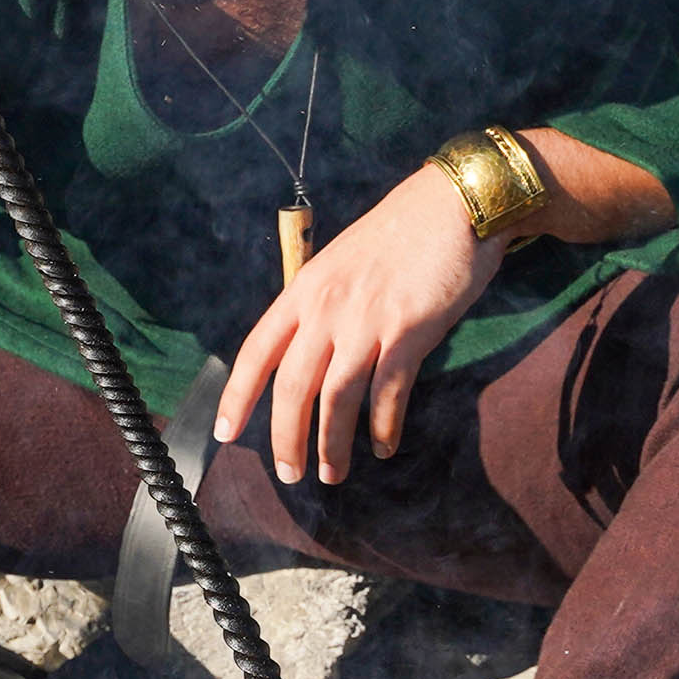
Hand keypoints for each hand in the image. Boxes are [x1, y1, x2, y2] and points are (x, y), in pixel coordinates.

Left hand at [215, 163, 506, 482]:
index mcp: (303, 292)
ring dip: (331, 444)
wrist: (452, 204)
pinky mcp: (409, 331)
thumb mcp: (340, 263)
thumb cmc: (398, 235)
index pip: (255, 352)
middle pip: (292, 387)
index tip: (226, 432)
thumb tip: (307, 347)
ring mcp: (366, 321)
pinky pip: (388, 392)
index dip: (237, 396)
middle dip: (285, 437)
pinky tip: (383, 447)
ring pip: (336, 399)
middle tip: (288, 474)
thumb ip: (319, 304)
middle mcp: (326, 309)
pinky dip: (383, 426)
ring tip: (331, 474)